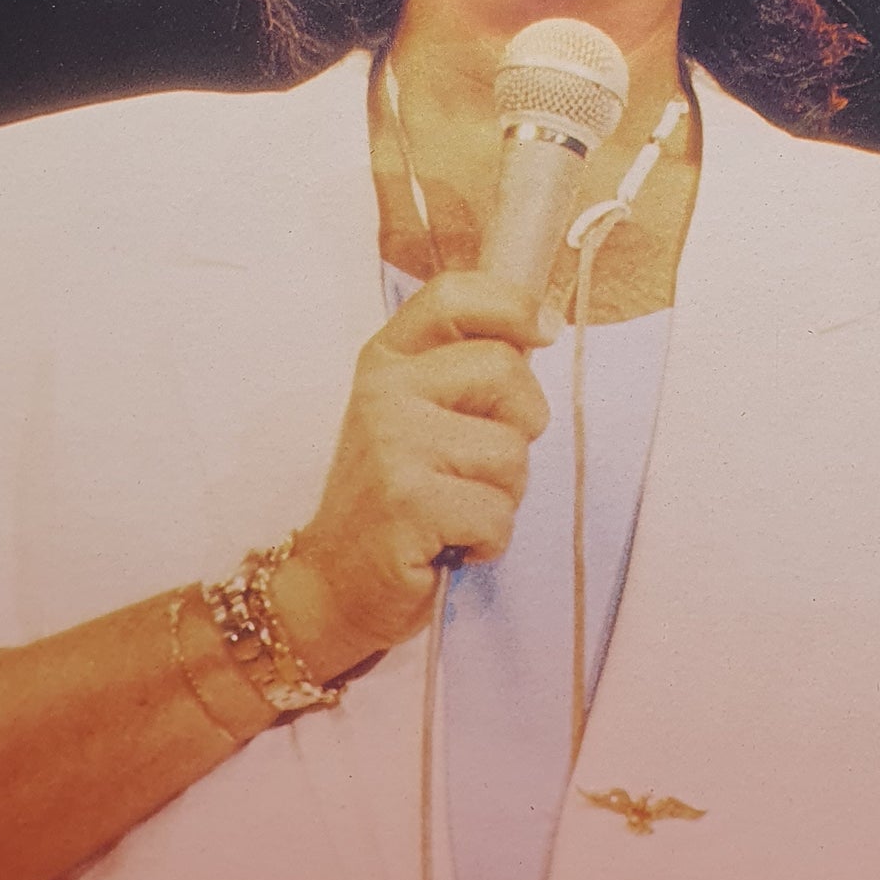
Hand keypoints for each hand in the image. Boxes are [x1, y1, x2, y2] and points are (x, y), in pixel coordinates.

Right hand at [275, 271, 551, 674]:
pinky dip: (488, 540)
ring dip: (503, 495)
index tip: (545, 331)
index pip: (454, 294)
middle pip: (506, 371)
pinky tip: (450, 542)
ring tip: (458, 508)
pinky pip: (497, 513)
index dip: (514, 304)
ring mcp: (391, 444)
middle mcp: (384, 390)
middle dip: (522, 425)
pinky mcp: (406, 502)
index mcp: (388, 358)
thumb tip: (545, 326)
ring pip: (511, 453)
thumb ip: (467, 370)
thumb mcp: (418, 415)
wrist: (333, 584)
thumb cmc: (396, 497)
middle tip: (483, 463)